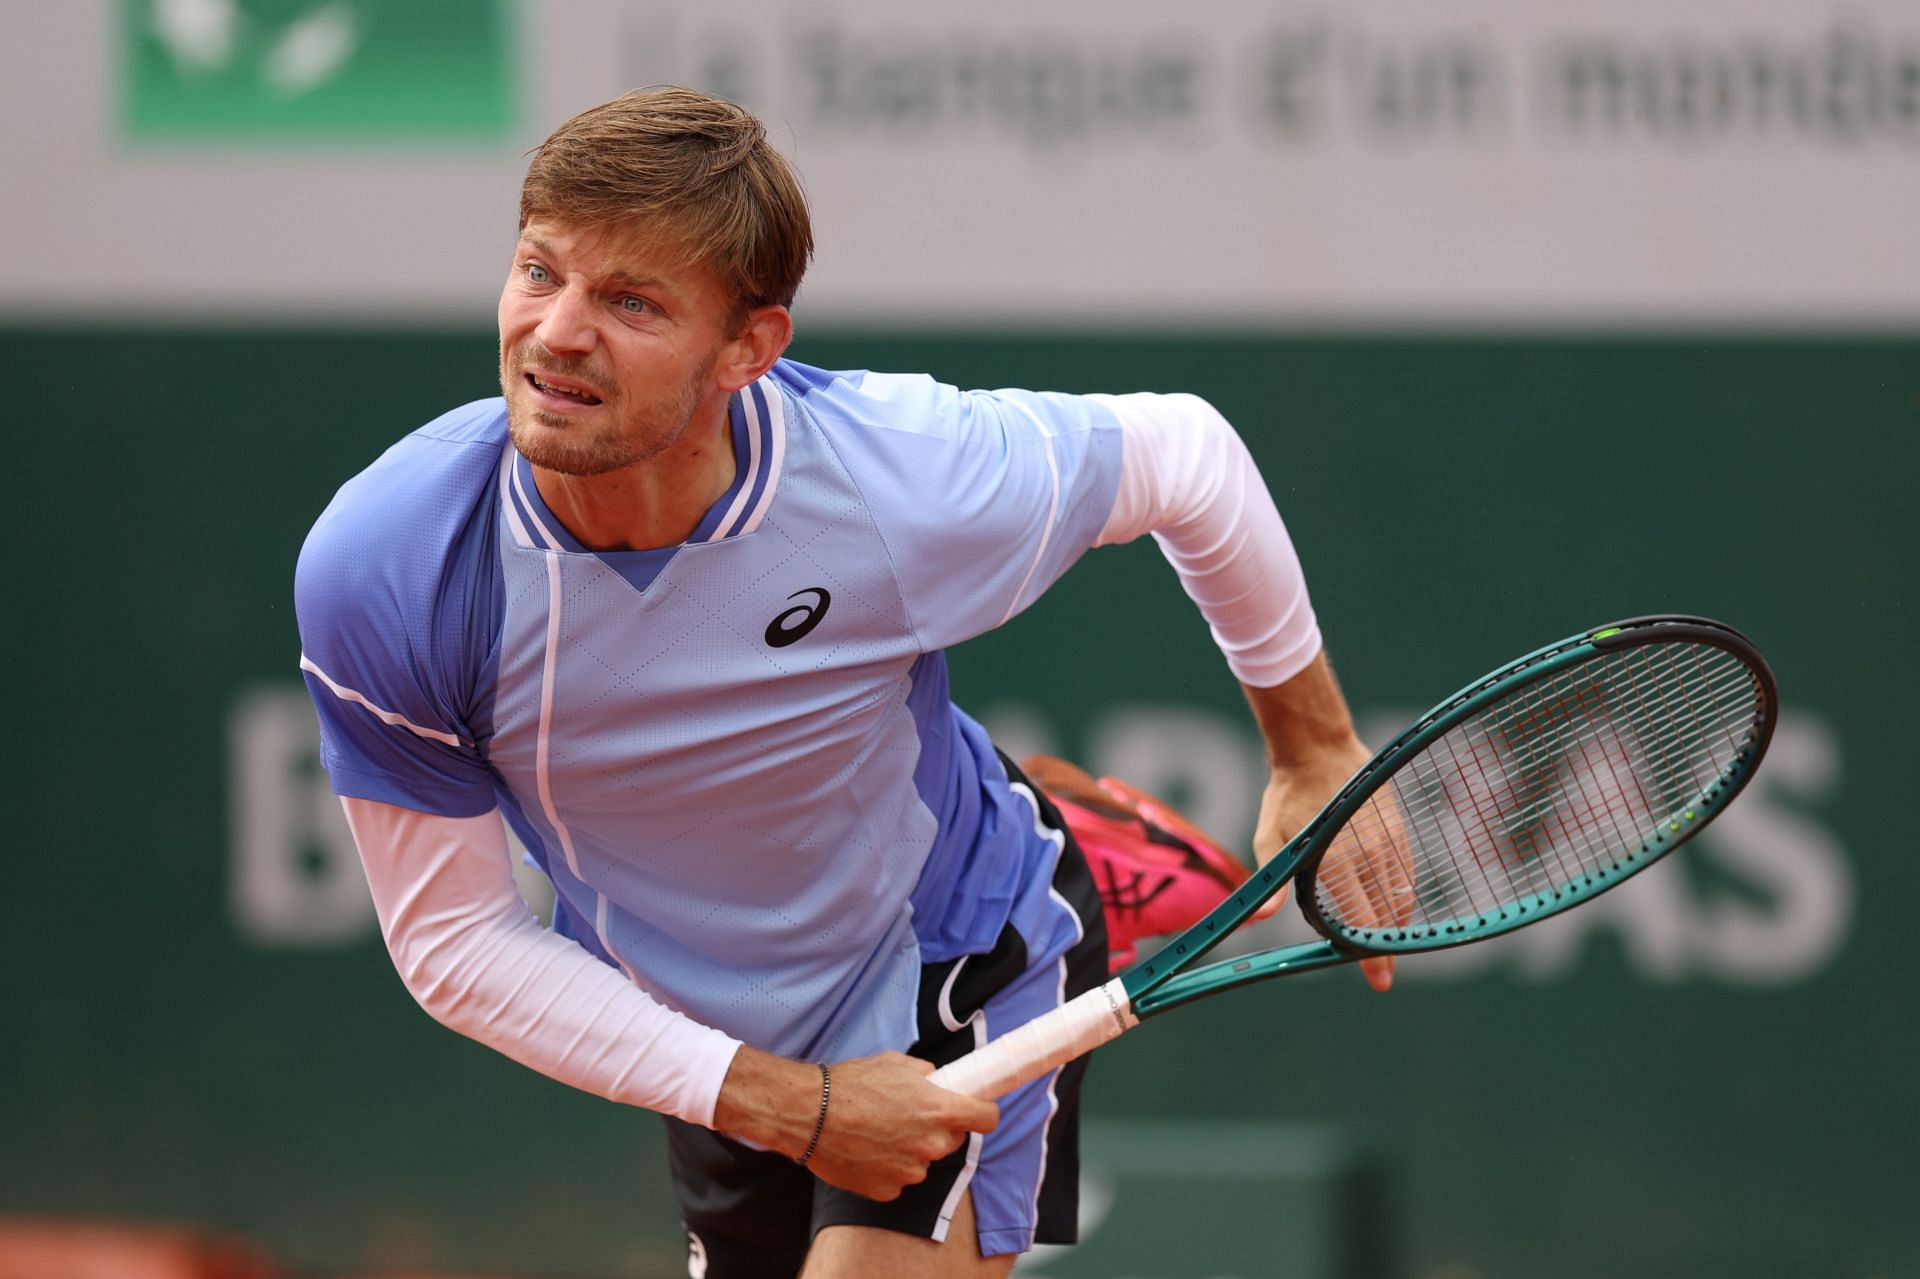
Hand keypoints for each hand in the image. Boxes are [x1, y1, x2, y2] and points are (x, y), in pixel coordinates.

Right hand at [711, 1047, 997, 1201]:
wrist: (808, 1114)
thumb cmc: (850, 1084)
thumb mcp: (895, 1064)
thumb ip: (926, 1075)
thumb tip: (937, 1081)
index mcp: (939, 1110)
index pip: (988, 1118)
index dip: (982, 1112)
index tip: (976, 1109)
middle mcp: (931, 1145)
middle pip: (952, 1140)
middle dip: (937, 1129)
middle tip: (908, 1115)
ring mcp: (910, 1172)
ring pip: (923, 1161)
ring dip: (910, 1150)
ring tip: (878, 1131)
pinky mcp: (887, 1191)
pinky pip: (898, 1179)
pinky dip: (887, 1168)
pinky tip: (866, 1150)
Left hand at [1252, 736, 1403, 991]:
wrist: (1320, 747)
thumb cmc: (1289, 795)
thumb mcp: (1270, 837)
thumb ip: (1272, 882)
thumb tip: (1258, 918)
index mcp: (1336, 861)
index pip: (1360, 919)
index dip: (1369, 952)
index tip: (1377, 978)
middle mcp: (1368, 855)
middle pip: (1383, 915)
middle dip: (1383, 949)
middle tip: (1380, 976)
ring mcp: (1388, 841)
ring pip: (1398, 896)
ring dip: (1393, 925)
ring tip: (1386, 949)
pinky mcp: (1398, 830)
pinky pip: (1406, 874)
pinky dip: (1401, 897)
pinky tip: (1393, 912)